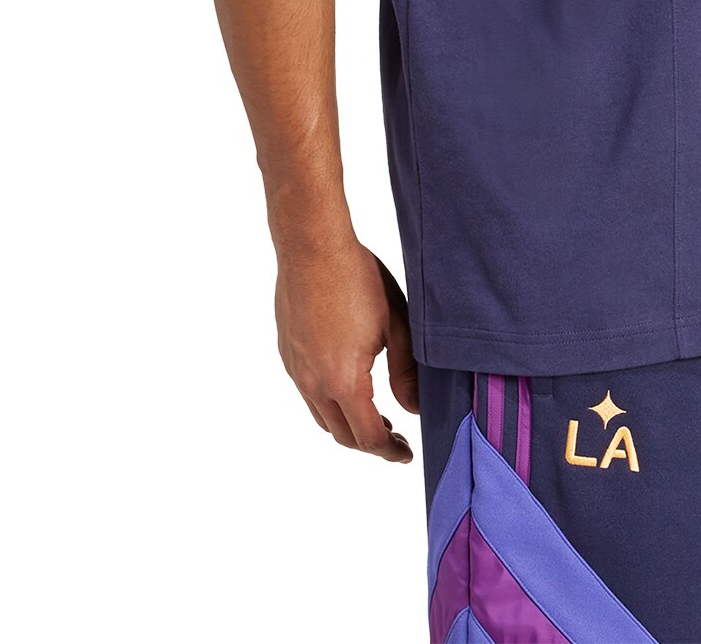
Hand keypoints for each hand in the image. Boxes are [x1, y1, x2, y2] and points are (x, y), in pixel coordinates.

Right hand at [273, 234, 419, 461]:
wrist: (313, 247)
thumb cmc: (358, 280)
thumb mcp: (397, 325)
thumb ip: (406, 373)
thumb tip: (414, 407)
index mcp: (343, 381)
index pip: (367, 437)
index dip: (389, 451)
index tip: (405, 452)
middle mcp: (313, 383)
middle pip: (341, 434)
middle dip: (369, 443)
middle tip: (393, 438)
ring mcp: (295, 369)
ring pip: (320, 416)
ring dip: (346, 424)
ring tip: (372, 415)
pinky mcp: (287, 353)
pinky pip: (306, 392)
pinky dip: (328, 401)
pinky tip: (345, 383)